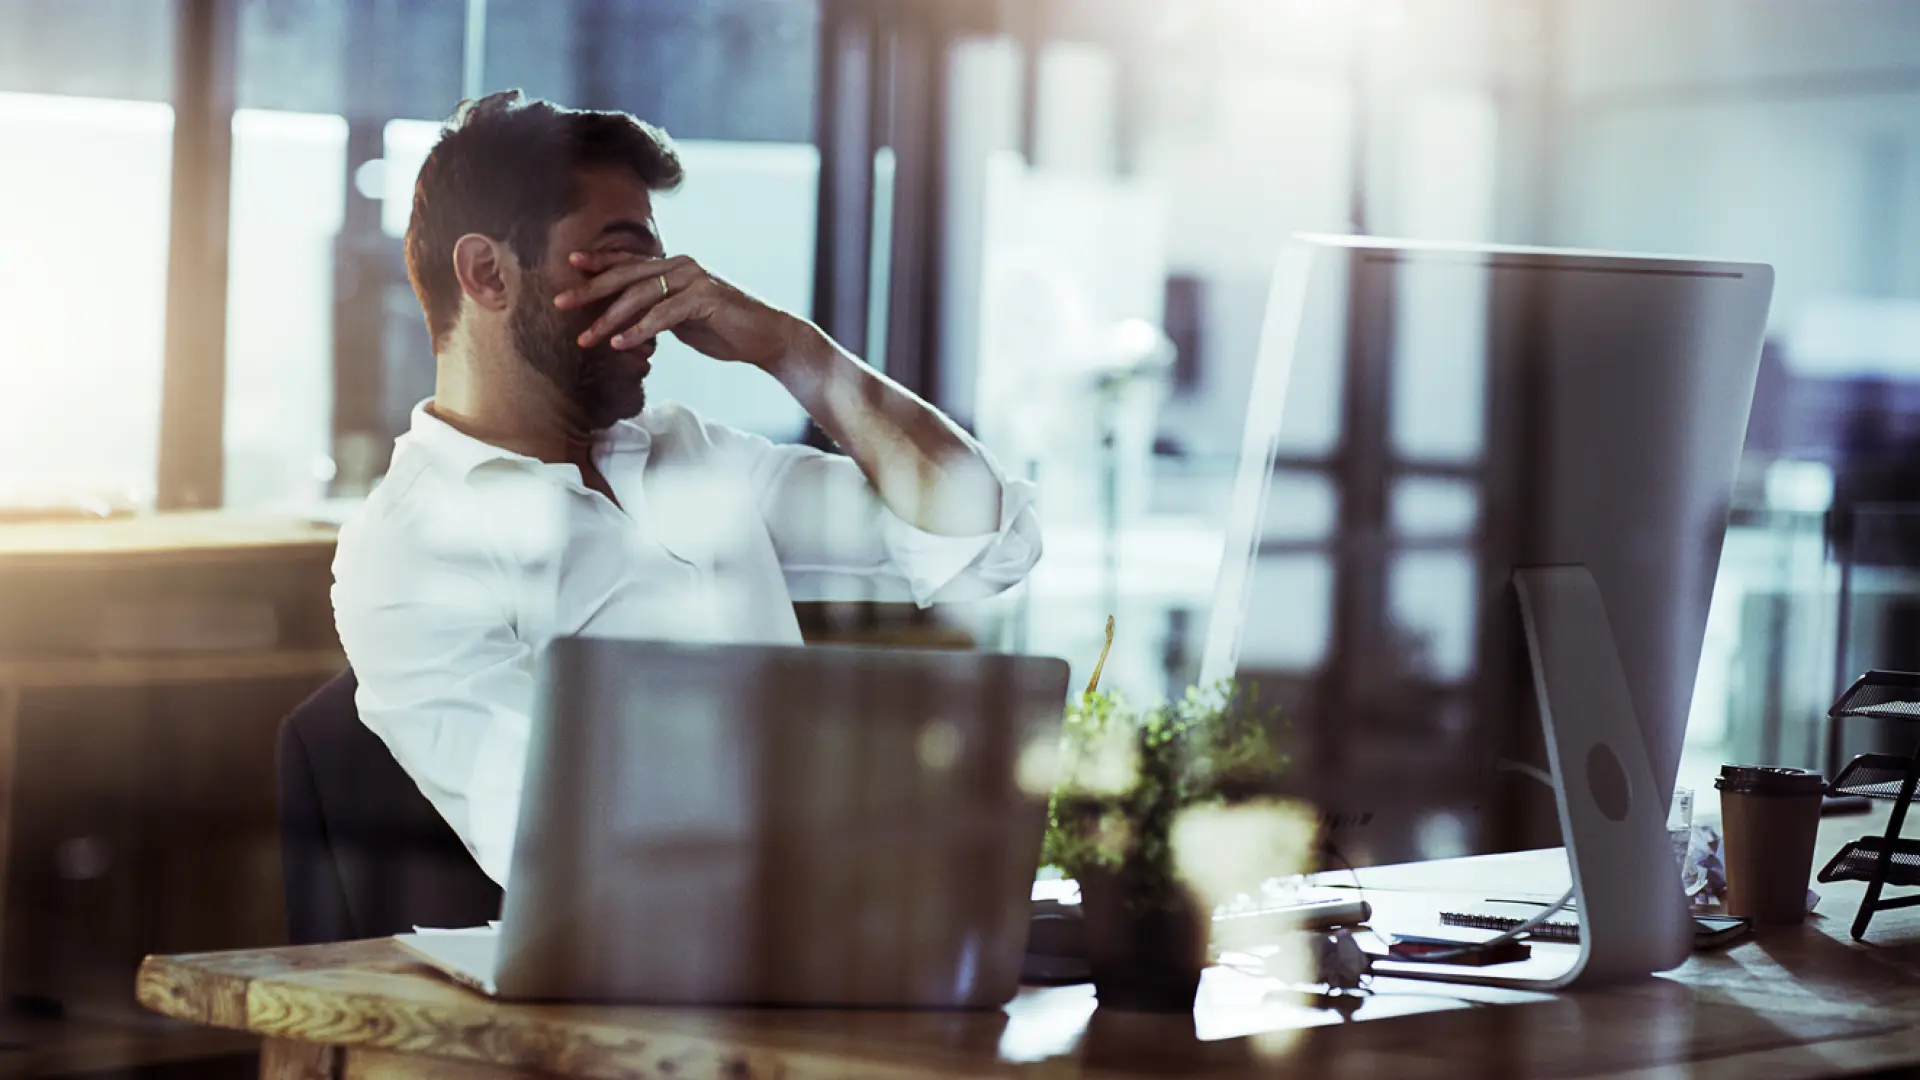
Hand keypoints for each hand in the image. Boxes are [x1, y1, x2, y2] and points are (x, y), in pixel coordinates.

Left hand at [553, 251, 808, 370]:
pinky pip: (664, 314)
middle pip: (625, 275)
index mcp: (674, 267)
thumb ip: (654, 313)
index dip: (598, 262)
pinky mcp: (706, 298)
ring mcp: (694, 279)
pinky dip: (640, 329)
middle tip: (559, 303)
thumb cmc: (724, 330)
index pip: (628, 262)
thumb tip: (623, 323)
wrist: (766, 338)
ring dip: (609, 319)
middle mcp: (681, 266)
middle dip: (589, 290)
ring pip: (640, 295)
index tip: (568, 265)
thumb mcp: (681, 320)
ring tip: (585, 339)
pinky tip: (620, 343)